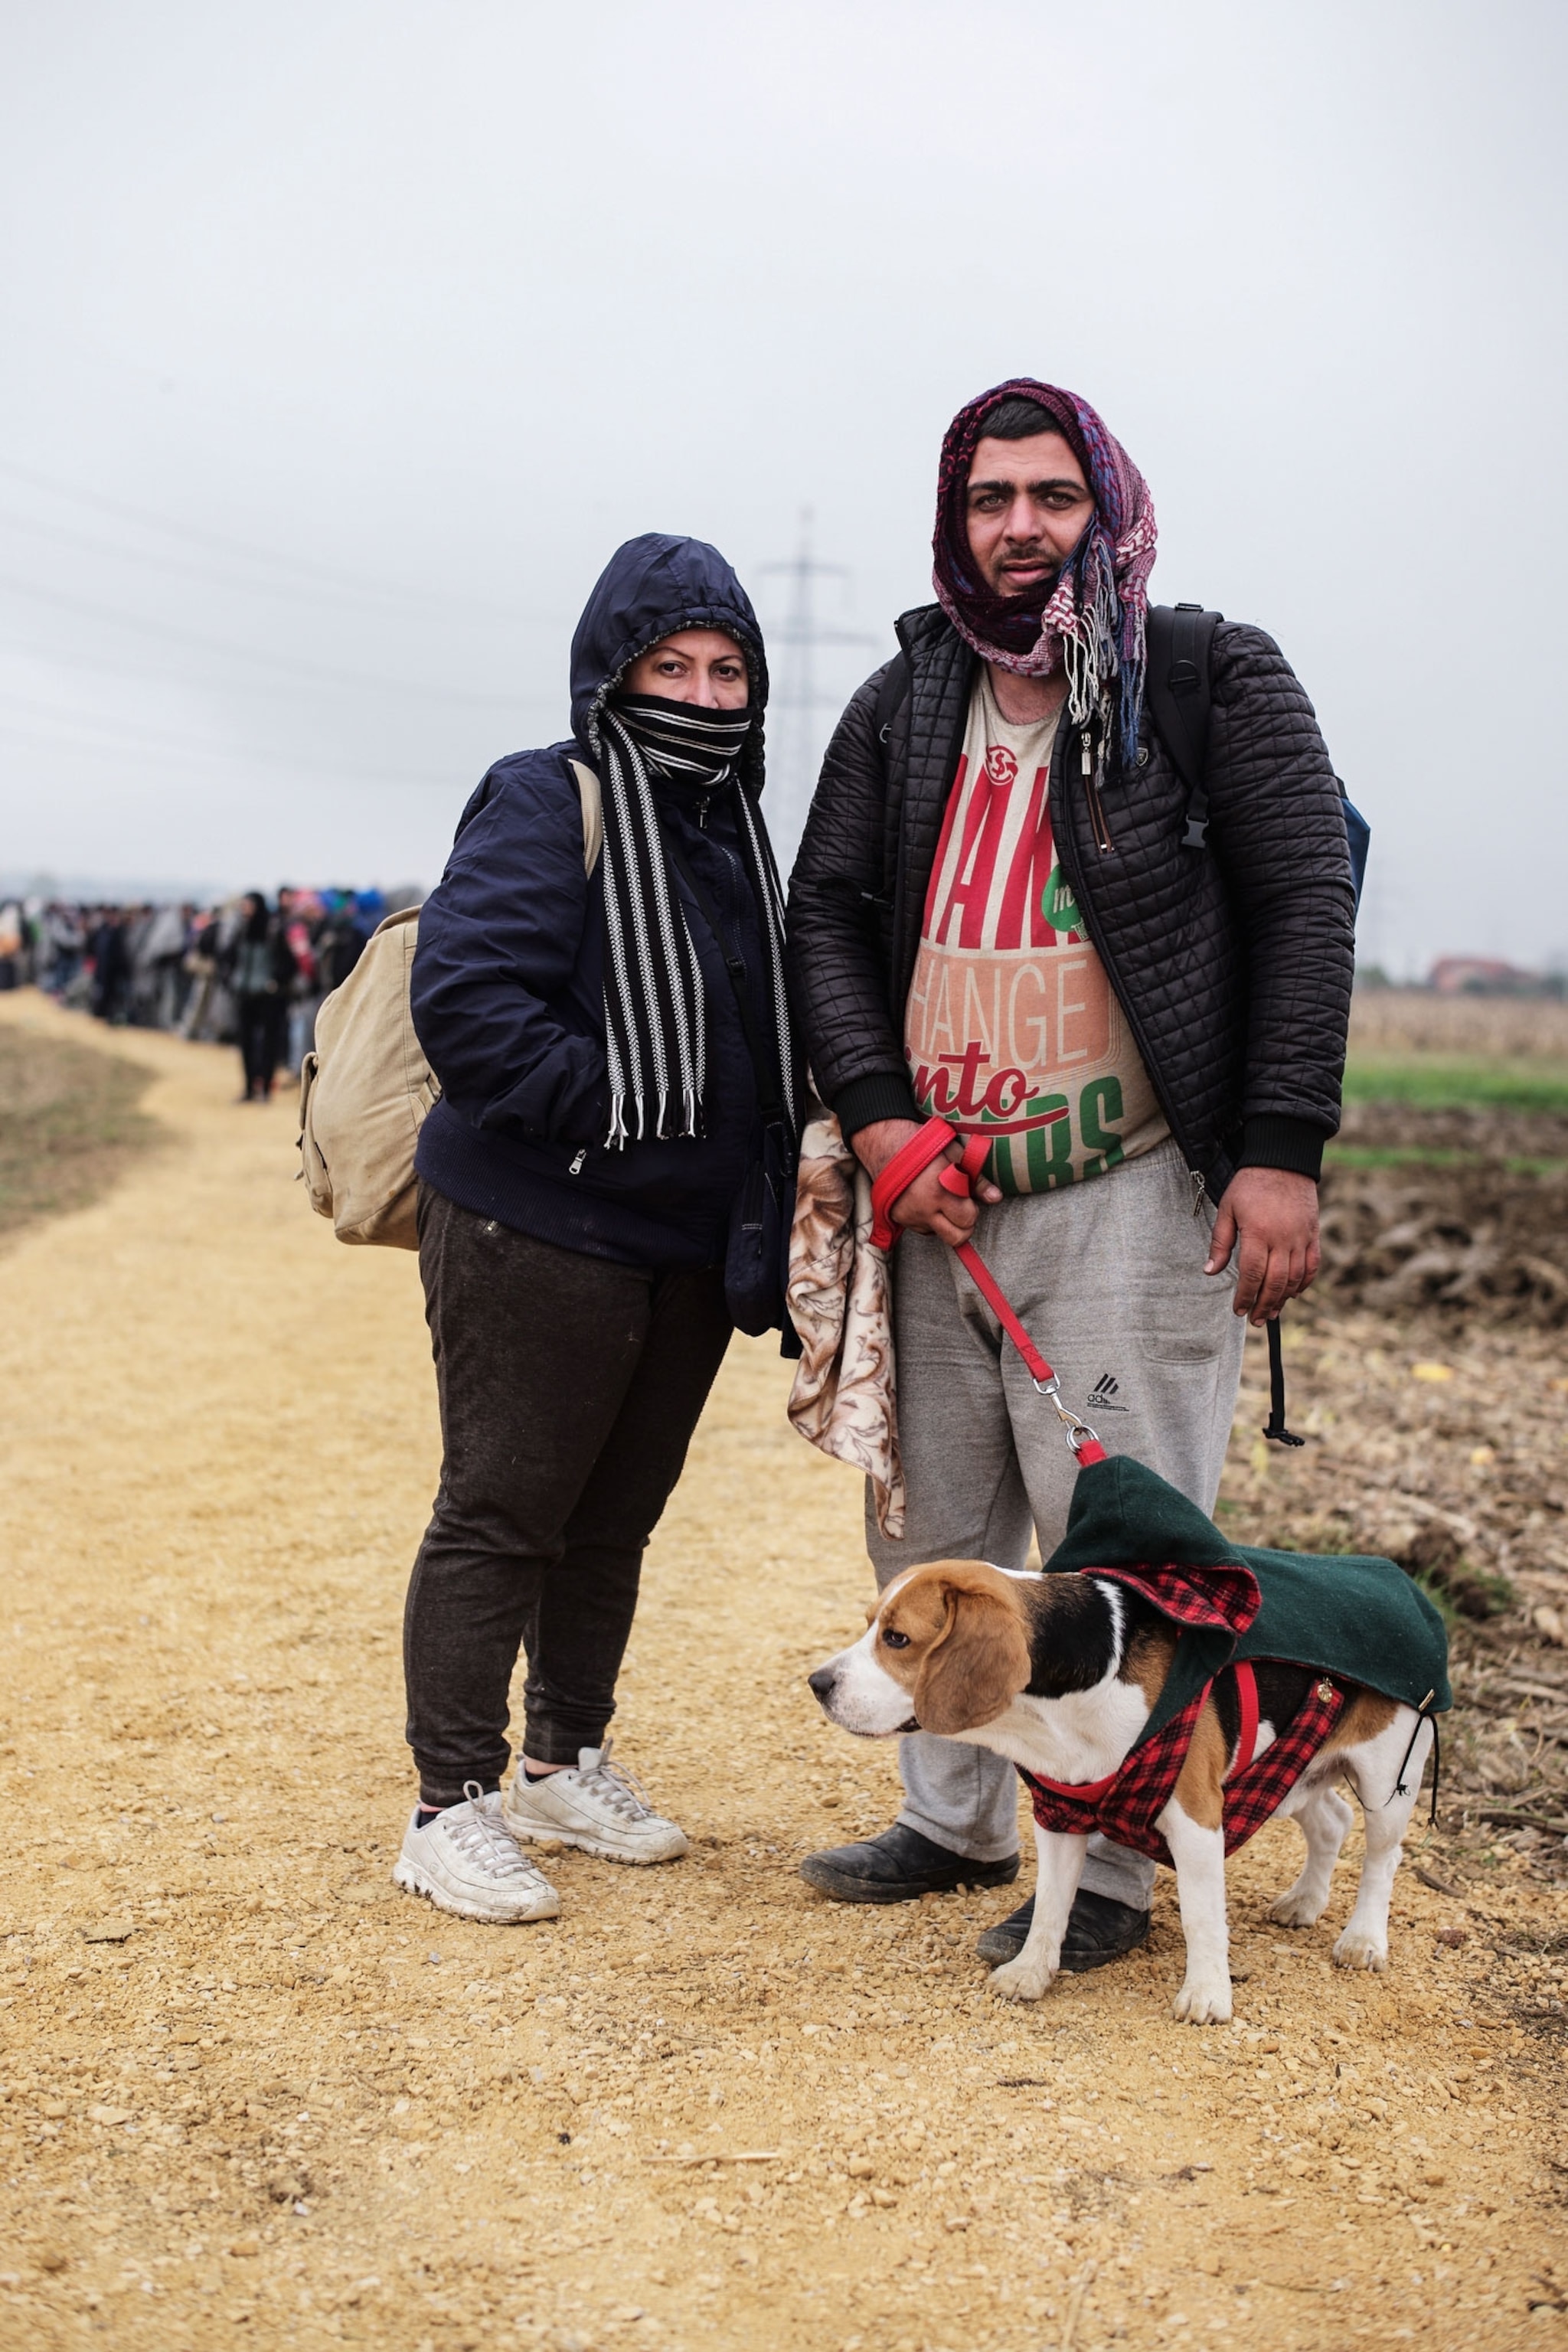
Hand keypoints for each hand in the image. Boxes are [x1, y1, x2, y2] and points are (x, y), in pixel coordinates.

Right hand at [852, 1116, 1003, 1247]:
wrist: (885, 1144)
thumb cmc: (923, 1145)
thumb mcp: (954, 1155)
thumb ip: (976, 1180)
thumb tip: (995, 1198)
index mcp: (941, 1191)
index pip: (968, 1219)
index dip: (972, 1209)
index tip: (968, 1199)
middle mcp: (925, 1209)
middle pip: (956, 1238)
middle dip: (964, 1226)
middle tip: (961, 1209)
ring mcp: (911, 1216)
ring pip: (940, 1234)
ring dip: (946, 1223)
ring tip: (941, 1202)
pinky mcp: (900, 1219)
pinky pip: (923, 1229)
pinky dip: (930, 1220)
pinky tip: (926, 1202)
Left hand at [1205, 1166, 1320, 1324]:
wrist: (1283, 1160)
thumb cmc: (1250, 1184)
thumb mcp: (1228, 1209)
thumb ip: (1220, 1243)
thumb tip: (1210, 1272)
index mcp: (1258, 1233)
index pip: (1252, 1275)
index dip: (1246, 1297)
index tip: (1239, 1310)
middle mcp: (1283, 1239)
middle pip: (1275, 1283)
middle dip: (1264, 1305)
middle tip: (1255, 1320)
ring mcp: (1301, 1238)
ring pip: (1295, 1278)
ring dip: (1283, 1299)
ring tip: (1271, 1312)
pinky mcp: (1313, 1234)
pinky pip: (1312, 1266)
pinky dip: (1304, 1283)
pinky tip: (1294, 1294)